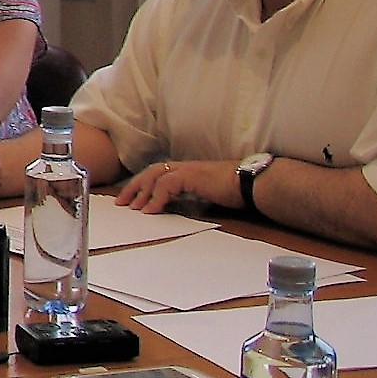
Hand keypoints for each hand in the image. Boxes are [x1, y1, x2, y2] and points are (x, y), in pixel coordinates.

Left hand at [115, 159, 238, 213]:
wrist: (254, 182)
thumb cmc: (237, 189)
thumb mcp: (208, 194)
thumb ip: (191, 197)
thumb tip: (176, 207)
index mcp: (188, 171)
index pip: (158, 173)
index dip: (142, 184)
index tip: (131, 198)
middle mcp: (185, 167)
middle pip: (151, 172)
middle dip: (134, 187)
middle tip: (121, 202)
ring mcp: (189, 170)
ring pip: (155, 177)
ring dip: (142, 193)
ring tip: (134, 208)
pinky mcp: (193, 176)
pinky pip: (168, 185)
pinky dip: (157, 198)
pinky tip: (151, 210)